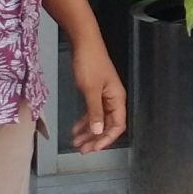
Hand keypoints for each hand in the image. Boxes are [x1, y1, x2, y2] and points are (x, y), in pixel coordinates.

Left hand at [69, 38, 126, 152]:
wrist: (84, 42)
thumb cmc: (89, 64)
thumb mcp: (90, 90)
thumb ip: (95, 112)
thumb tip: (98, 131)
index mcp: (117, 99)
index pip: (117, 125)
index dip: (106, 139)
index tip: (93, 148)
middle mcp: (113, 99)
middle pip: (108, 125)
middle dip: (95, 139)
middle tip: (82, 150)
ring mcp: (104, 96)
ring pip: (98, 120)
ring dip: (88, 132)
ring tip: (76, 143)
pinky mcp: (95, 92)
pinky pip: (92, 112)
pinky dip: (84, 121)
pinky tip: (75, 129)